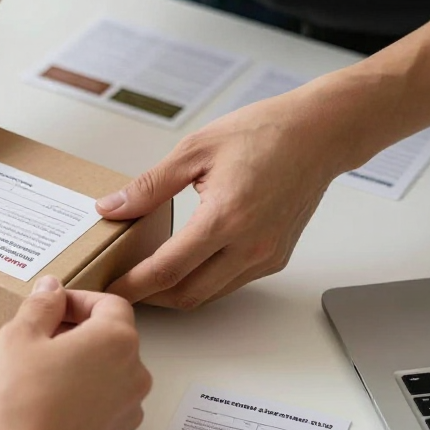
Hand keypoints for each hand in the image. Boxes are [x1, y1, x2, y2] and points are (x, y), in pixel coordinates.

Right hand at [0, 276, 150, 429]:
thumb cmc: (19, 404)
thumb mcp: (17, 337)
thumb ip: (40, 305)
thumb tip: (52, 289)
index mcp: (116, 341)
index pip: (108, 303)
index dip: (76, 300)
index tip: (47, 308)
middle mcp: (134, 375)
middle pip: (111, 339)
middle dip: (76, 332)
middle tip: (35, 340)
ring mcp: (128, 412)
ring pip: (107, 374)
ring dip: (79, 366)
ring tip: (36, 376)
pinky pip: (102, 406)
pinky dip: (81, 398)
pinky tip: (45, 408)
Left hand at [96, 88, 346, 308]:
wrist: (319, 133)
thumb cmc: (262, 132)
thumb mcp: (193, 151)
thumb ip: (149, 186)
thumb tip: (112, 207)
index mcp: (225, 218)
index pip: (167, 270)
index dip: (133, 285)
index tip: (110, 290)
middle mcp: (249, 245)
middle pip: (188, 294)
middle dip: (150, 297)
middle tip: (123, 286)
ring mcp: (266, 255)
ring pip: (210, 294)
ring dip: (176, 292)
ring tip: (147, 277)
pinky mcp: (276, 257)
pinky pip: (231, 282)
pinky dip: (203, 281)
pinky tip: (185, 264)